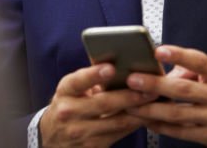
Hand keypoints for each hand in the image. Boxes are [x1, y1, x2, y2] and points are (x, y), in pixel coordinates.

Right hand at [40, 63, 156, 147]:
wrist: (52, 136)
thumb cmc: (68, 104)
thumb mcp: (72, 89)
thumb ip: (92, 79)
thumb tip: (122, 68)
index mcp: (65, 91)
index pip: (79, 81)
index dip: (95, 74)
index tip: (111, 67)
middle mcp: (68, 112)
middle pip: (103, 104)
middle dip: (129, 96)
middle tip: (149, 88)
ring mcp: (80, 132)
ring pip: (116, 122)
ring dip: (138, 112)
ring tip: (154, 101)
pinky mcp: (92, 147)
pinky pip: (119, 135)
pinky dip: (133, 124)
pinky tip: (145, 116)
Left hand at [125, 45, 206, 147]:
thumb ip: (196, 71)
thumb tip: (166, 71)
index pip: (200, 62)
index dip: (179, 55)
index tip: (159, 51)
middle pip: (184, 90)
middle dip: (155, 85)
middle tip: (132, 80)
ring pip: (178, 114)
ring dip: (151, 109)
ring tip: (131, 103)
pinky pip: (181, 132)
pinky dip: (161, 126)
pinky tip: (146, 120)